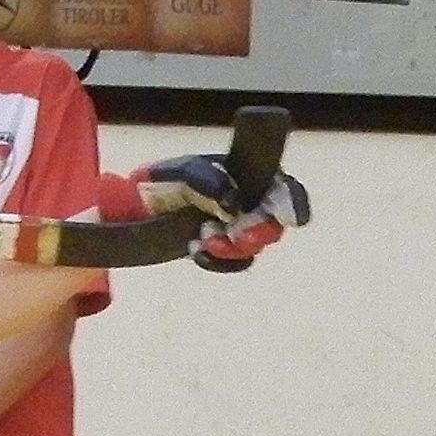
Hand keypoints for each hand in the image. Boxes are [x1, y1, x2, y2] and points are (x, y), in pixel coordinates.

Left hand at [136, 151, 309, 271]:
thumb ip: (211, 182)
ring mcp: (240, 231)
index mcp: (251, 176)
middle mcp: (252, 205)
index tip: (292, 219)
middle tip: (237, 234)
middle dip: (259, 232)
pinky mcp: (226, 253)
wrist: (140, 207)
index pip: (285, 189)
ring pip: (254, 248)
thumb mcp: (186, 172)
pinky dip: (216, 260)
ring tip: (203, 237)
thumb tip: (234, 203)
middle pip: (275, 225)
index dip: (294, 204)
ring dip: (231, 247)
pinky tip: (196, 250)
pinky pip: (234, 264)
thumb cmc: (167, 180)